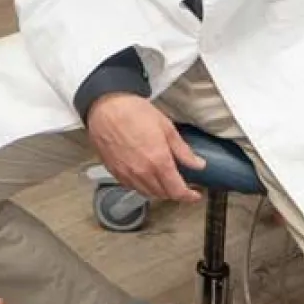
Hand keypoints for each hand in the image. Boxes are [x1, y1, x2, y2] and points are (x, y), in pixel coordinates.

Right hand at [86, 94, 204, 202]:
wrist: (105, 107)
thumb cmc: (133, 111)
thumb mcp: (166, 126)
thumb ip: (183, 150)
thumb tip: (198, 164)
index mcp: (158, 161)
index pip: (177, 191)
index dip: (189, 196)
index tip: (194, 195)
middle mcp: (142, 172)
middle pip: (163, 194)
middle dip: (175, 191)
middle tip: (180, 182)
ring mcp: (126, 173)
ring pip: (147, 193)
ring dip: (158, 190)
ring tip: (163, 179)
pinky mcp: (114, 171)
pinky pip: (132, 186)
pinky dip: (142, 185)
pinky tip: (145, 175)